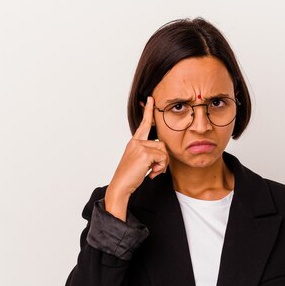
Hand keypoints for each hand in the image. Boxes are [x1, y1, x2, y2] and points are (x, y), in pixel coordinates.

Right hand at [104, 96, 168, 220]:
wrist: (120, 186)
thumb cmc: (130, 177)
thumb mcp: (139, 162)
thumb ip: (148, 154)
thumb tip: (162, 154)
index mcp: (134, 143)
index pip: (143, 124)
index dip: (148, 112)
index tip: (150, 99)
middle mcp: (135, 142)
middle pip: (161, 143)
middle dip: (163, 159)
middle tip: (155, 170)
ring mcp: (139, 147)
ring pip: (163, 151)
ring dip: (162, 164)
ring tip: (152, 172)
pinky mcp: (144, 153)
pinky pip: (162, 158)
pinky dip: (160, 168)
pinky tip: (151, 174)